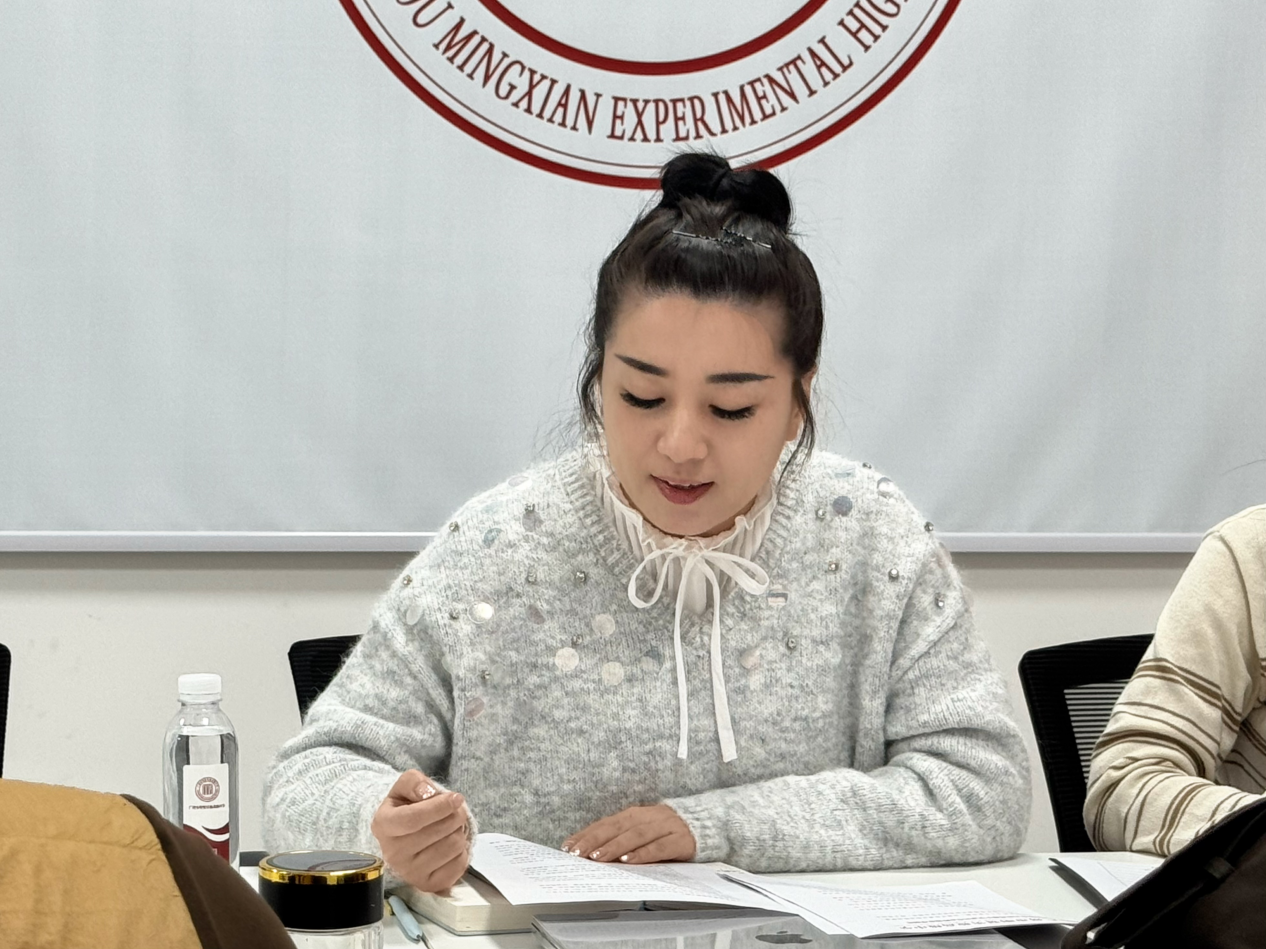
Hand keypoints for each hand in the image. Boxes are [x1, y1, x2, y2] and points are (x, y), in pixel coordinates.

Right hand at [371, 769, 469, 892]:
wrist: (402, 836)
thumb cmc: (405, 808)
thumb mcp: (404, 787)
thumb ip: (414, 782)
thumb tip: (429, 793)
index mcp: (384, 825)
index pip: (414, 818)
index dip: (440, 807)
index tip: (456, 798)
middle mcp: (393, 853)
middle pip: (440, 831)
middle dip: (455, 815)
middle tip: (454, 810)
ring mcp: (409, 873)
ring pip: (453, 846)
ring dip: (460, 831)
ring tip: (451, 827)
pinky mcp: (427, 885)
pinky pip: (459, 865)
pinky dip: (462, 851)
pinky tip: (450, 844)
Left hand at [562, 804, 695, 864]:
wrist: (707, 824)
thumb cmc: (668, 832)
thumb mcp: (643, 833)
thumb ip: (622, 839)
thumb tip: (591, 854)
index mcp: (636, 814)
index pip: (606, 823)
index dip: (587, 834)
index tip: (568, 846)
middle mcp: (649, 816)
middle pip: (617, 827)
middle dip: (595, 840)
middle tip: (578, 854)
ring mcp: (665, 826)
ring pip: (636, 835)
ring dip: (615, 846)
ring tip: (598, 857)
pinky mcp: (680, 840)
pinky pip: (659, 847)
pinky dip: (643, 853)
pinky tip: (629, 860)